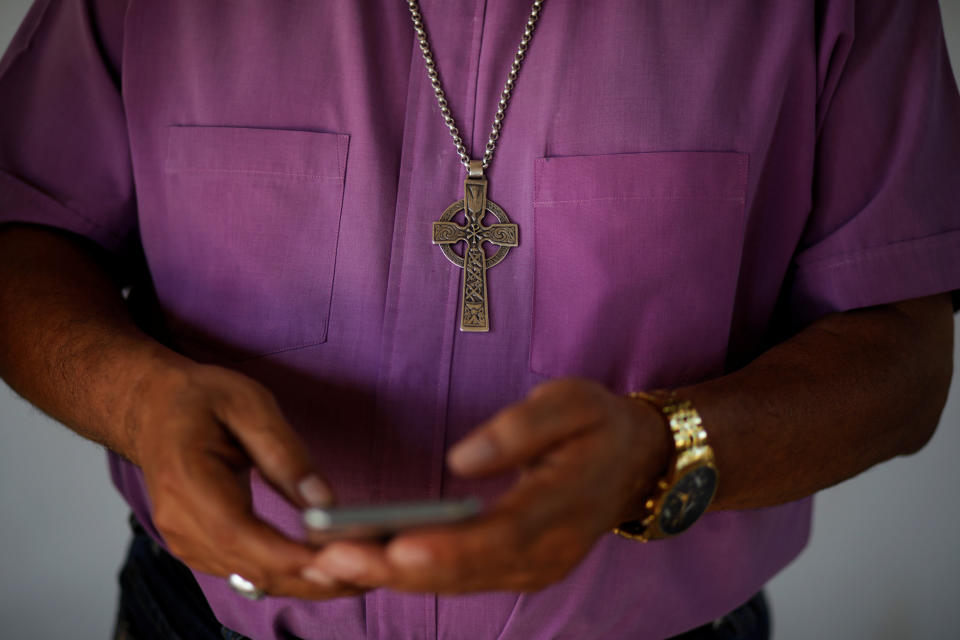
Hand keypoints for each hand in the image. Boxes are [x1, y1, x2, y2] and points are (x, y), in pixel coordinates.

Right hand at [130, 359, 364, 598]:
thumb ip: (286, 453)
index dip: (290, 557)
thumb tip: (324, 501)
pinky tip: (320, 569)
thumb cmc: (198, 399)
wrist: (152, 406)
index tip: (336, 561)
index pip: (240, 534)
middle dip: (311, 579)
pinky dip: (284, 576)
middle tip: (366, 575)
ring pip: (251, 579)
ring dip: (303, 583)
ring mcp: (185, 541)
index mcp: (188, 480)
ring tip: (355, 575)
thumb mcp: (248, 404)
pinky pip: (245, 573)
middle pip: (250, 569)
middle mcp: (180, 522)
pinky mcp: (197, 547)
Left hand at [307, 378, 670, 593]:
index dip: (445, 547)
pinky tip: (370, 563)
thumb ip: (522, 427)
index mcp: (562, 508)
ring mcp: (535, 569)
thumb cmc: (598, 426)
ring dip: (394, 576)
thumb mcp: (573, 402)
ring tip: (333, 561)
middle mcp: (547, 553)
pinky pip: (462, 579)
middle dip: (395, 568)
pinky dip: (415, 575)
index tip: (392, 545)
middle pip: (466, 571)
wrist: (635, 462)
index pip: (499, 536)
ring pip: (457, 582)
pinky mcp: (521, 570)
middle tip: (332, 558)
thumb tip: (460, 461)